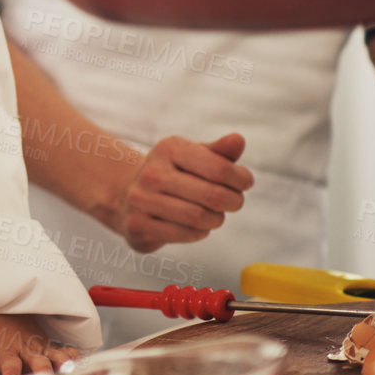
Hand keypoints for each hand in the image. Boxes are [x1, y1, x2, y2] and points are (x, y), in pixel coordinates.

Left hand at [0, 313, 78, 374]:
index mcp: (5, 352)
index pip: (8, 363)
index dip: (11, 372)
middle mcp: (25, 350)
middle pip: (38, 362)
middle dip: (44, 374)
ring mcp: (41, 348)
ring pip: (57, 357)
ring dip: (64, 367)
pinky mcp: (51, 347)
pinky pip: (67, 352)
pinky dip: (76, 359)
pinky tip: (83, 367)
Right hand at [107, 133, 254, 252]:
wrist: (130, 195)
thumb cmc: (174, 174)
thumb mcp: (195, 157)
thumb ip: (220, 152)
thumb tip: (238, 139)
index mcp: (168, 149)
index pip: (220, 168)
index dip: (241, 179)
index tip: (244, 183)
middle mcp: (151, 172)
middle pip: (213, 196)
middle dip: (233, 202)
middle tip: (233, 202)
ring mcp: (141, 199)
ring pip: (200, 218)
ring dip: (216, 219)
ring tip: (214, 214)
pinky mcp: (137, 225)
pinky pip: (186, 234)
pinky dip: (200, 232)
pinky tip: (195, 225)